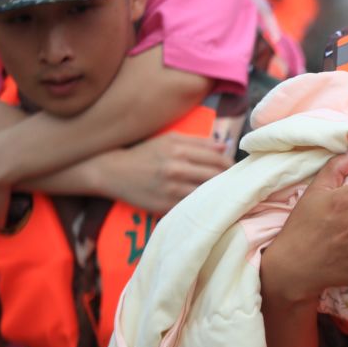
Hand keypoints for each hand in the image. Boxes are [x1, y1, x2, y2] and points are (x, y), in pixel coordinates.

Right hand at [102, 133, 232, 213]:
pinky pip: (191, 207)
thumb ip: (199, 142)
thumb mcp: (169, 139)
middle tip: (235, 182)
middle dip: (228, 180)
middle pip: (215, 177)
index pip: (217, 159)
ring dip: (219, 194)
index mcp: (179, 150)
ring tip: (225, 194)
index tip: (234, 168)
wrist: (112, 172)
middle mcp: (176, 169)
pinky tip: (208, 204)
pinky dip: (202, 205)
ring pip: (206, 194)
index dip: (230, 164)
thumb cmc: (144, 153)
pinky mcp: (164, 206)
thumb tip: (224, 146)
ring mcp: (170, 189)